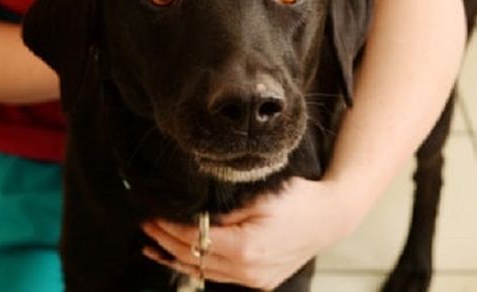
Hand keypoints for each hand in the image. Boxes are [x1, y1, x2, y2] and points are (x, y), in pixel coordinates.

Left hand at [141, 177, 350, 289]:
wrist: (330, 217)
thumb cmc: (297, 198)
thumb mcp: (258, 195)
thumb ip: (223, 208)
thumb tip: (192, 212)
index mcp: (244, 247)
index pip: (193, 238)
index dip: (168, 227)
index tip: (152, 214)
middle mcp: (247, 271)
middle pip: (193, 258)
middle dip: (165, 241)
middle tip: (145, 225)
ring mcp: (254, 280)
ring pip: (203, 272)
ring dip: (176, 258)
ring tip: (152, 246)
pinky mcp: (259, 282)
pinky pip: (220, 276)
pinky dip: (198, 266)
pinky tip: (183, 258)